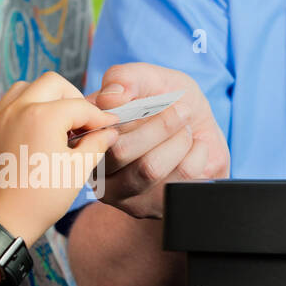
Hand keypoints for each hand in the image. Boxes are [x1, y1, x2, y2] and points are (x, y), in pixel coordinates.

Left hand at [0, 71, 118, 244]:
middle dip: (72, 98)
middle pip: (52, 84)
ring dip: (45, 98)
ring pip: (25, 88)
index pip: (80, 106)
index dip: (100, 117)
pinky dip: (26, 110)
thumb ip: (96, 145)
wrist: (0, 221)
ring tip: (58, 122)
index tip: (110, 126)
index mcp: (42, 117)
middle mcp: (17, 110)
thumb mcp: (76, 172)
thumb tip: (108, 133)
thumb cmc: (39, 200)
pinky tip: (36, 133)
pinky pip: (8, 107)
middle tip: (83, 121)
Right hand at [89, 63, 228, 218]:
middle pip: (120, 151)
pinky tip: (195, 148)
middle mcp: (96, 168)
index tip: (153, 99)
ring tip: (186, 129)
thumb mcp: (149, 79)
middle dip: (160, 124)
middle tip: (181, 109)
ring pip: (149, 169)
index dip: (129, 110)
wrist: (199, 132)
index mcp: (87, 134)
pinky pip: (179, 181)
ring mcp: (122, 194)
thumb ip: (126, 78)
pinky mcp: (152, 207)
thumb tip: (111, 96)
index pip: (96, 127)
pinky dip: (196, 154)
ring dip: (179, 140)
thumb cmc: (167, 103)